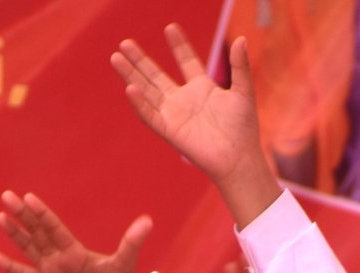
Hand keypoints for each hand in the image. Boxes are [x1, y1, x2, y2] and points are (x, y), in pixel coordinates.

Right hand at [0, 192, 156, 272]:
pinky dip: (10, 267)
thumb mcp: (126, 261)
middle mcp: (58, 255)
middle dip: (22, 216)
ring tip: (0, 217)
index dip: (42, 214)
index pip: (54, 227)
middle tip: (6, 196)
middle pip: (37, 232)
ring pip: (29, 248)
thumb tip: (148, 221)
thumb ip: (132, 242)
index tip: (29, 198)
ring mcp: (50, 269)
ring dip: (14, 234)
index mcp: (73, 248)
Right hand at [112, 26, 280, 226]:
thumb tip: (241, 39)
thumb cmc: (243, 129)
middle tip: (125, 43)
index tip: (170, 27)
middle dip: (140, 59)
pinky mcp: (170, 131)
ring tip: (116, 57)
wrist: (239, 158)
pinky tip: (130, 88)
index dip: (178, 45)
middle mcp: (184, 100)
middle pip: (156, 75)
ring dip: (131, 75)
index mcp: (202, 88)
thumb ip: (240, 66)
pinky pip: (151, 116)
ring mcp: (175, 115)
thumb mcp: (244, 91)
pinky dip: (140, 104)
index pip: (186, 60)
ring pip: (147, 91)